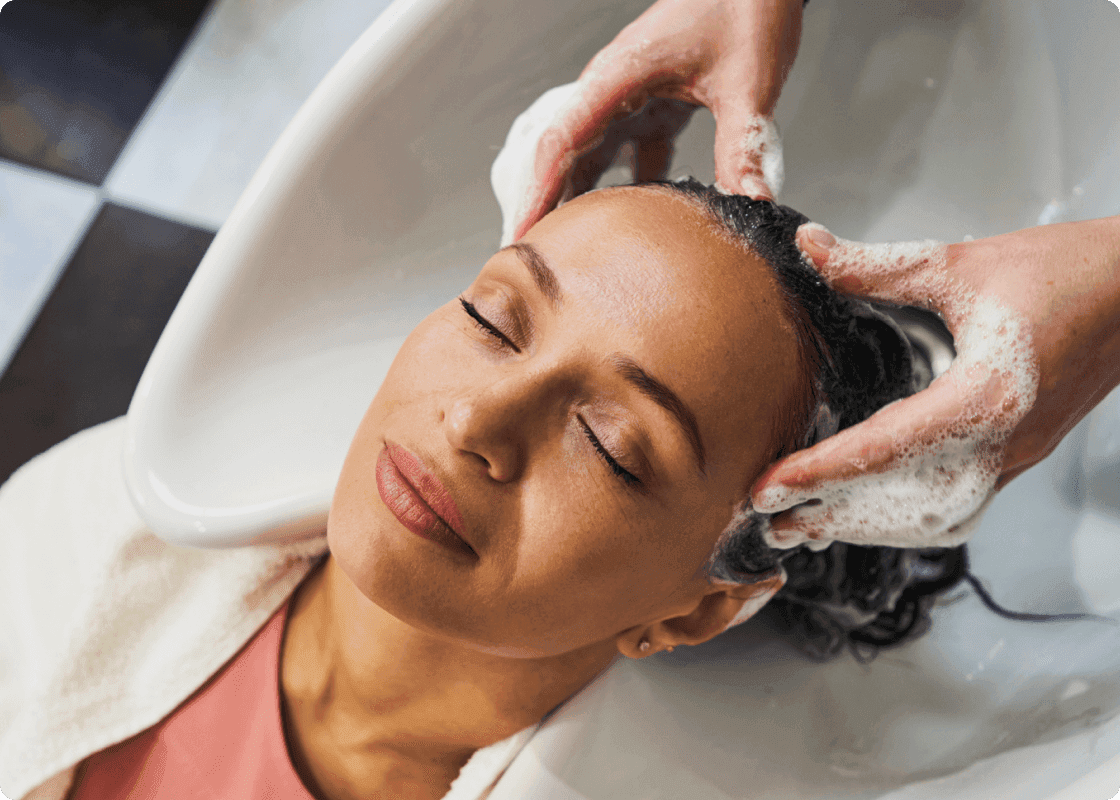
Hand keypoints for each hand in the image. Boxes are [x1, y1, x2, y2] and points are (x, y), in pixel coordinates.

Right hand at [498, 0, 805, 244]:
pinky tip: (632, 228)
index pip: (561, 140)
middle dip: (541, 206)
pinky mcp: (649, 107)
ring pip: (586, 160)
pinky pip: (623, 158)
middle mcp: (611, 89)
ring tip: (568, 253)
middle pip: (560, 156)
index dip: (537, 192)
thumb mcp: (748, 79)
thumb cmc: (744, 5)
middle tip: (532, 258)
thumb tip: (749, 202)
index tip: (522, 233)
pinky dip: (623, 192)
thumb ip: (743, 142)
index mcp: (619, 76)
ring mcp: (627, 99)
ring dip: (576, 202)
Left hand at [751, 216, 1119, 550]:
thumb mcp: (961, 262)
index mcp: (988, 395)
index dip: (820, 473)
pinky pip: (959, 509)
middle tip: (770, 520)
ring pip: (935, 521)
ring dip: (869, 528)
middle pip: (907, 506)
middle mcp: (1004, 442)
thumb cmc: (1066, 272)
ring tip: (807, 527)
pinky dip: (907, 522)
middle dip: (835, 517)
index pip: (886, 449)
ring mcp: (1016, 457)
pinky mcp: (1019, 457)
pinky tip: (869, 512)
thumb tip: (810, 247)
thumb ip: (878, 265)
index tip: (768, 488)